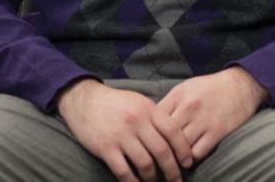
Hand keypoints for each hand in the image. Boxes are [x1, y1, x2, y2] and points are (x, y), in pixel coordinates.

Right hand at [56, 78, 192, 181]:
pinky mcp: (106, 148)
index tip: (189, 162)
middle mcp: (137, 122)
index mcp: (148, 109)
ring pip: (145, 164)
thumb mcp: (140, 102)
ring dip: (153, 178)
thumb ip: (156, 117)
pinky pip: (123, 172)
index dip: (183, 149)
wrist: (86, 101)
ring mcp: (121, 136)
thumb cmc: (117, 103)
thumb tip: (175, 137)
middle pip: (161, 150)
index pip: (173, 131)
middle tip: (177, 180)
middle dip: (172, 169)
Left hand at [157, 67, 267, 162]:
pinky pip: (197, 153)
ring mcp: (203, 119)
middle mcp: (189, 107)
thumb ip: (168, 105)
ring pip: (179, 148)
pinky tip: (189, 159)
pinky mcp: (217, 131)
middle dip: (158, 151)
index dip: (147, 135)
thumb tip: (149, 125)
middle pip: (164, 136)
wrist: (242, 85)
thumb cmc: (210, 88)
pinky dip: (191, 159)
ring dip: (174, 158)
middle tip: (154, 162)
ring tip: (170, 165)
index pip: (154, 120)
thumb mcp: (186, 88)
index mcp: (178, 95)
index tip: (145, 147)